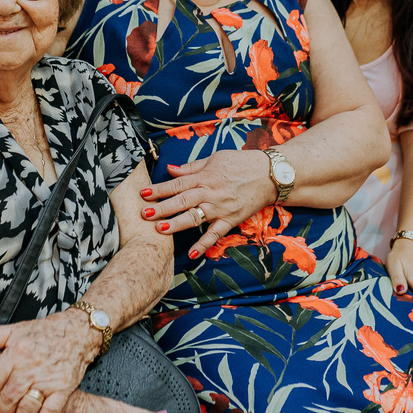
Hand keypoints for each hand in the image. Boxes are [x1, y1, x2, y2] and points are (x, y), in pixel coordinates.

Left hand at [0, 312, 98, 412]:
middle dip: (2, 411)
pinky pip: (50, 411)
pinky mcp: (63, 388)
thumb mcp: (17, 329)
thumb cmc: (47, 332)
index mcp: (18, 352)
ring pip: (27, 406)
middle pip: (9, 397)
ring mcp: (48, 379)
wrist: (77, 331)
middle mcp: (32, 366)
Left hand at [142, 149, 275, 257]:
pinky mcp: (230, 219)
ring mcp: (220, 208)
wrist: (269, 175)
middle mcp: (210, 193)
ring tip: (160, 230)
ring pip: (194, 217)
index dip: (159, 189)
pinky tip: (193, 253)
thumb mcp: (214, 159)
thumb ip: (191, 167)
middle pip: (181, 201)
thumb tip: (170, 170)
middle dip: (162, 207)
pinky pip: (215, 234)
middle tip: (144, 213)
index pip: (176, 184)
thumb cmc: (241, 163)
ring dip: (177, 224)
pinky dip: (204, 244)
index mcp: (204, 177)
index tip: (143, 193)